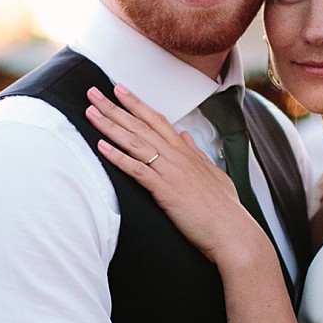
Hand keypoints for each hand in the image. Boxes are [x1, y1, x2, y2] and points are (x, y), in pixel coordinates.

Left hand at [86, 84, 269, 265]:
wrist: (232, 231)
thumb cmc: (224, 209)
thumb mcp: (213, 174)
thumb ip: (197, 154)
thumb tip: (186, 136)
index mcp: (186, 152)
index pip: (157, 120)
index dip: (137, 104)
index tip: (120, 90)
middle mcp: (177, 157)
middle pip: (141, 125)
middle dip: (115, 107)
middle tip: (94, 94)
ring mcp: (171, 171)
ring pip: (135, 142)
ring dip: (110, 126)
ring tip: (91, 113)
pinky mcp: (165, 190)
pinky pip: (136, 169)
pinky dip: (118, 157)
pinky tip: (101, 146)